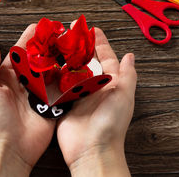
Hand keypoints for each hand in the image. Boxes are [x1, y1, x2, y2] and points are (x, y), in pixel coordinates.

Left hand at [0, 24, 55, 176]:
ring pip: (50, 72)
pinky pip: (60, 89)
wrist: (10, 146)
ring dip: (58, 60)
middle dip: (47, 47)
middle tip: (58, 34)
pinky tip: (73, 68)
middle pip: (37, 60)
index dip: (28, 40)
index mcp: (7, 78)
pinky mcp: (51, 105)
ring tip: (67, 47)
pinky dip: (66, 79)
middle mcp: (24, 84)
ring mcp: (38, 94)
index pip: (20, 54)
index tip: (38, 27)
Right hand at [57, 26, 136, 176]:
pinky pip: (57, 86)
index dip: (99, 43)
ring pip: (70, 71)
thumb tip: (130, 56)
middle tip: (70, 33)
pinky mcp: (63, 103)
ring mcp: (77, 95)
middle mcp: (93, 88)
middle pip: (85, 62)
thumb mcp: (124, 95)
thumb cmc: (111, 124)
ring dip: (64, 58)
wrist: (91, 148)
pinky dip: (53, 76)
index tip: (92, 29)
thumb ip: (127, 75)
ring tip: (57, 44)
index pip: (105, 58)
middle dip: (79, 47)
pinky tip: (48, 66)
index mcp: (109, 85)